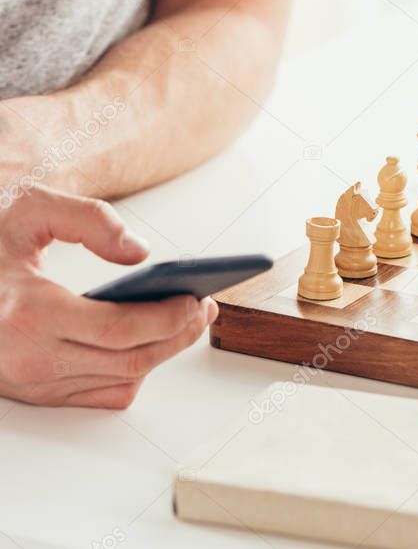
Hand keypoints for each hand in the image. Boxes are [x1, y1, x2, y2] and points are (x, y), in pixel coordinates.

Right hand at [0, 186, 216, 407]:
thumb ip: (90, 219)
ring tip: (187, 320)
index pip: (120, 330)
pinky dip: (136, 371)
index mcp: (27, 314)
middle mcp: (29, 357)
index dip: (168, 318)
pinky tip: (152, 342)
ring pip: (122, 380)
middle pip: (130, 360)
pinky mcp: (37, 393)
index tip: (197, 298)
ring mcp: (32, 382)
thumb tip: (139, 253)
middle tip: (204, 308)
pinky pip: (103, 394)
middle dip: (179, 335)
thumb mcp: (28, 209)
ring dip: (165, 353)